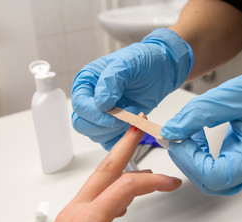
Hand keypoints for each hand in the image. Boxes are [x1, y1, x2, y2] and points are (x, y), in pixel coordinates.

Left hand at [45, 123, 181, 221]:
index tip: (171, 182)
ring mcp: (71, 214)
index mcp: (87, 220)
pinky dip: (112, 186)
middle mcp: (76, 210)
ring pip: (100, 179)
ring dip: (121, 165)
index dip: (153, 181)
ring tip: (139, 158)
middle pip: (107, 167)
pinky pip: (95, 195)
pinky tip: (121, 196)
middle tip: (138, 126)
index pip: (126, 186)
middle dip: (125, 143)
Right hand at [71, 28, 192, 149]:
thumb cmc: (142, 61)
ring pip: (96, 134)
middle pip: (83, 124)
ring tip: (135, 115)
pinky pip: (110, 141)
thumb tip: (101, 103)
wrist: (161, 70)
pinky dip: (122, 140)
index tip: (113, 112)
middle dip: (104, 125)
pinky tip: (135, 127)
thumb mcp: (127, 63)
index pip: (80, 105)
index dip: (94, 113)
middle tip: (126, 116)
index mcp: (86, 83)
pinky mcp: (114, 127)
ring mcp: (102, 115)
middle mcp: (90, 100)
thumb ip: (112, 80)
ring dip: (116, 131)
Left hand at [160, 57, 241, 194]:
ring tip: (187, 134)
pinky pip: (215, 170)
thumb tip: (171, 130)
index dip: (190, 160)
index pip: (215, 175)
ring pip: (210, 179)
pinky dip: (200, 156)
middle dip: (187, 160)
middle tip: (176, 137)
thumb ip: (199, 114)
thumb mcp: (231, 97)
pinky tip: (198, 137)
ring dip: (192, 159)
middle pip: (210, 182)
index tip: (176, 140)